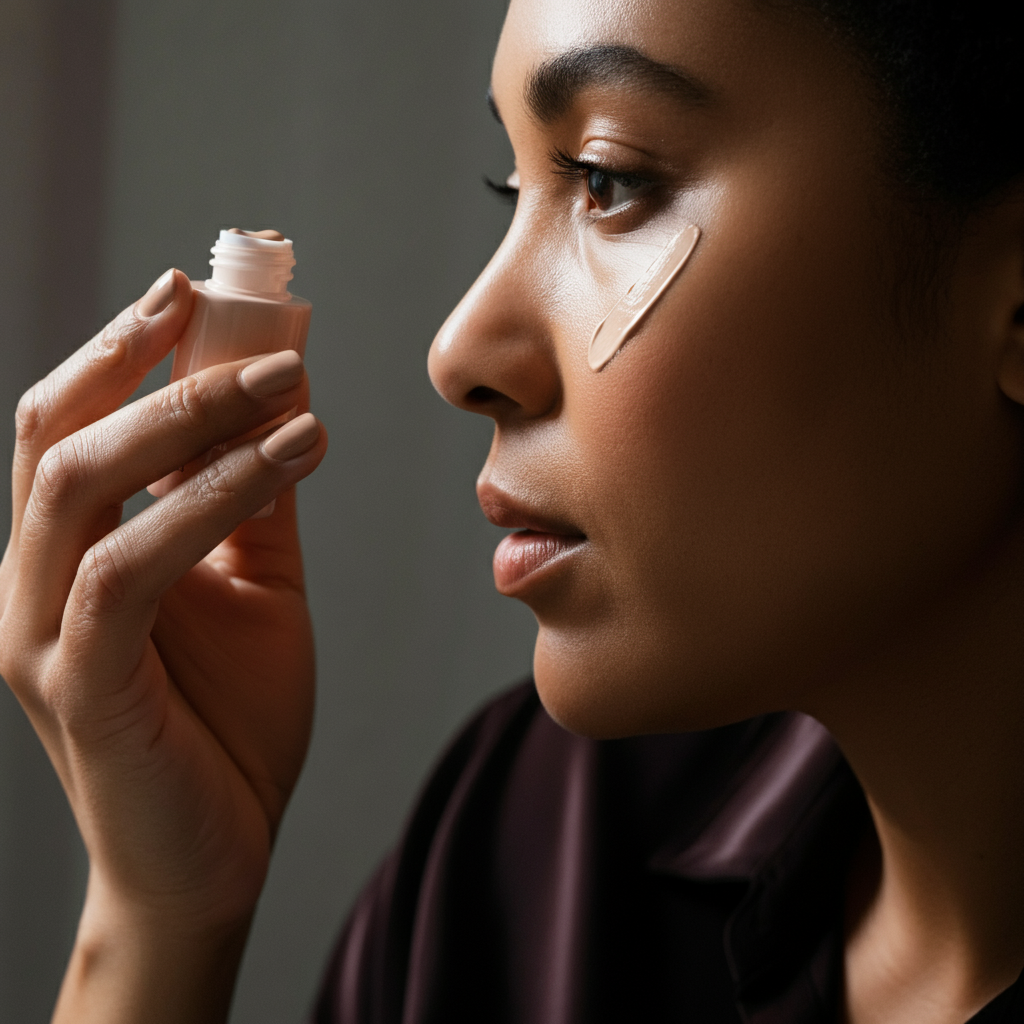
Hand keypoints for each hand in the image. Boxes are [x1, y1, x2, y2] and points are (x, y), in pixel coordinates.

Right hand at [0, 270, 327, 1020]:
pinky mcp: (79, 684)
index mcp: (71, 554)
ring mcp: (41, 633)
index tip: (190, 290)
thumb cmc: (231, 721)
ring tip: (290, 383)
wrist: (218, 853)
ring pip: (83, 484)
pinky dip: (208, 498)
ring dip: (188, 417)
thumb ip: (252, 503)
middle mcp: (33, 582)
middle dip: (143, 361)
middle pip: (55, 434)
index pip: (69, 425)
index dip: (119, 350)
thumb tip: (287, 405)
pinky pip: (133, 566)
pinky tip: (287, 458)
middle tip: (230, 312)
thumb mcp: (255, 589)